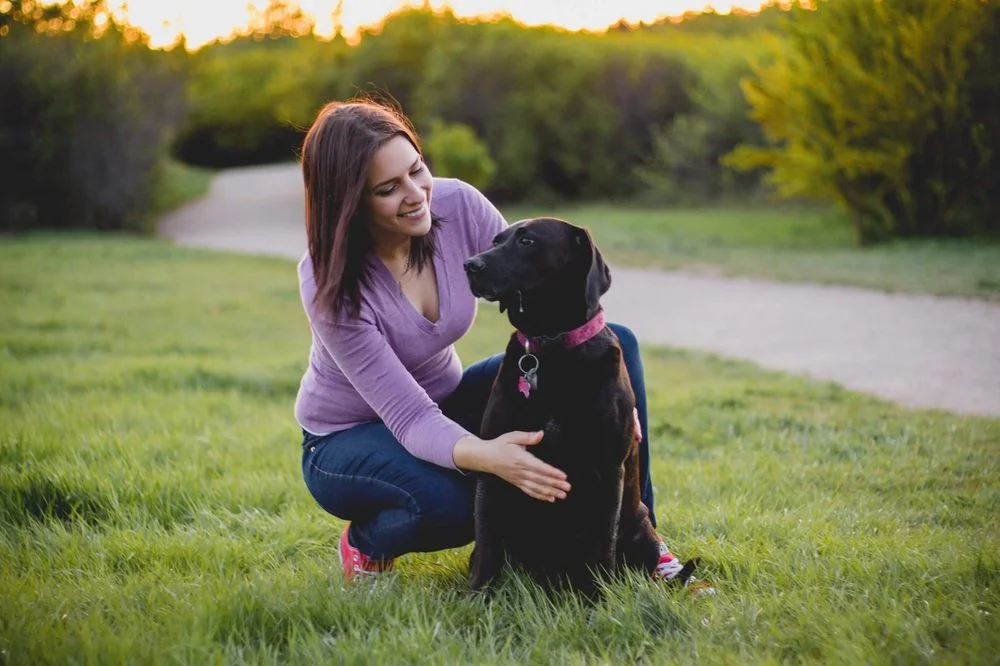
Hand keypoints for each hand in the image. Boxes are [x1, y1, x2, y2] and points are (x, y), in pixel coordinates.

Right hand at [453, 431, 570, 501]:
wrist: (486, 457)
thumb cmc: (500, 445)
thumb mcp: (512, 437)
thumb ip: (527, 437)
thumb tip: (540, 434)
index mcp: (521, 459)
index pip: (539, 467)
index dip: (552, 472)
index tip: (563, 476)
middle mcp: (521, 471)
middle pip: (540, 479)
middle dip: (555, 484)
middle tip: (567, 488)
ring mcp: (519, 479)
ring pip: (536, 487)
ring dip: (550, 492)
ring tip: (562, 495)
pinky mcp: (517, 483)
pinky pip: (530, 491)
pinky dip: (540, 496)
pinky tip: (550, 498)